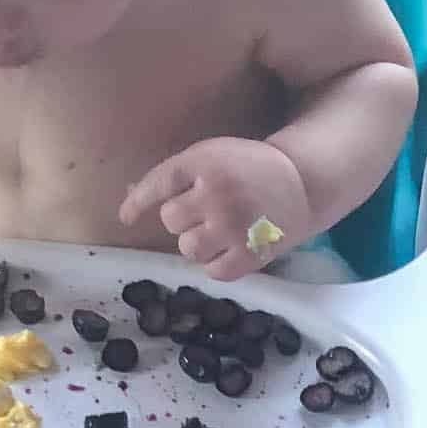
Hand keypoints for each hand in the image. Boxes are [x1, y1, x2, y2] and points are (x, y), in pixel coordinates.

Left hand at [119, 139, 310, 283]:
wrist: (301, 184)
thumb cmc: (248, 168)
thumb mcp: (212, 156)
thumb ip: (176, 176)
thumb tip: (129, 199)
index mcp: (206, 163)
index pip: (160, 184)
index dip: (138, 202)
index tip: (125, 218)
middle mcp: (218, 194)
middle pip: (171, 220)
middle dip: (182, 219)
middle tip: (205, 213)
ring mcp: (235, 227)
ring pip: (188, 249)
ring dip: (197, 243)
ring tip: (219, 232)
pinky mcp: (250, 255)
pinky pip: (213, 271)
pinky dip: (216, 264)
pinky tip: (229, 250)